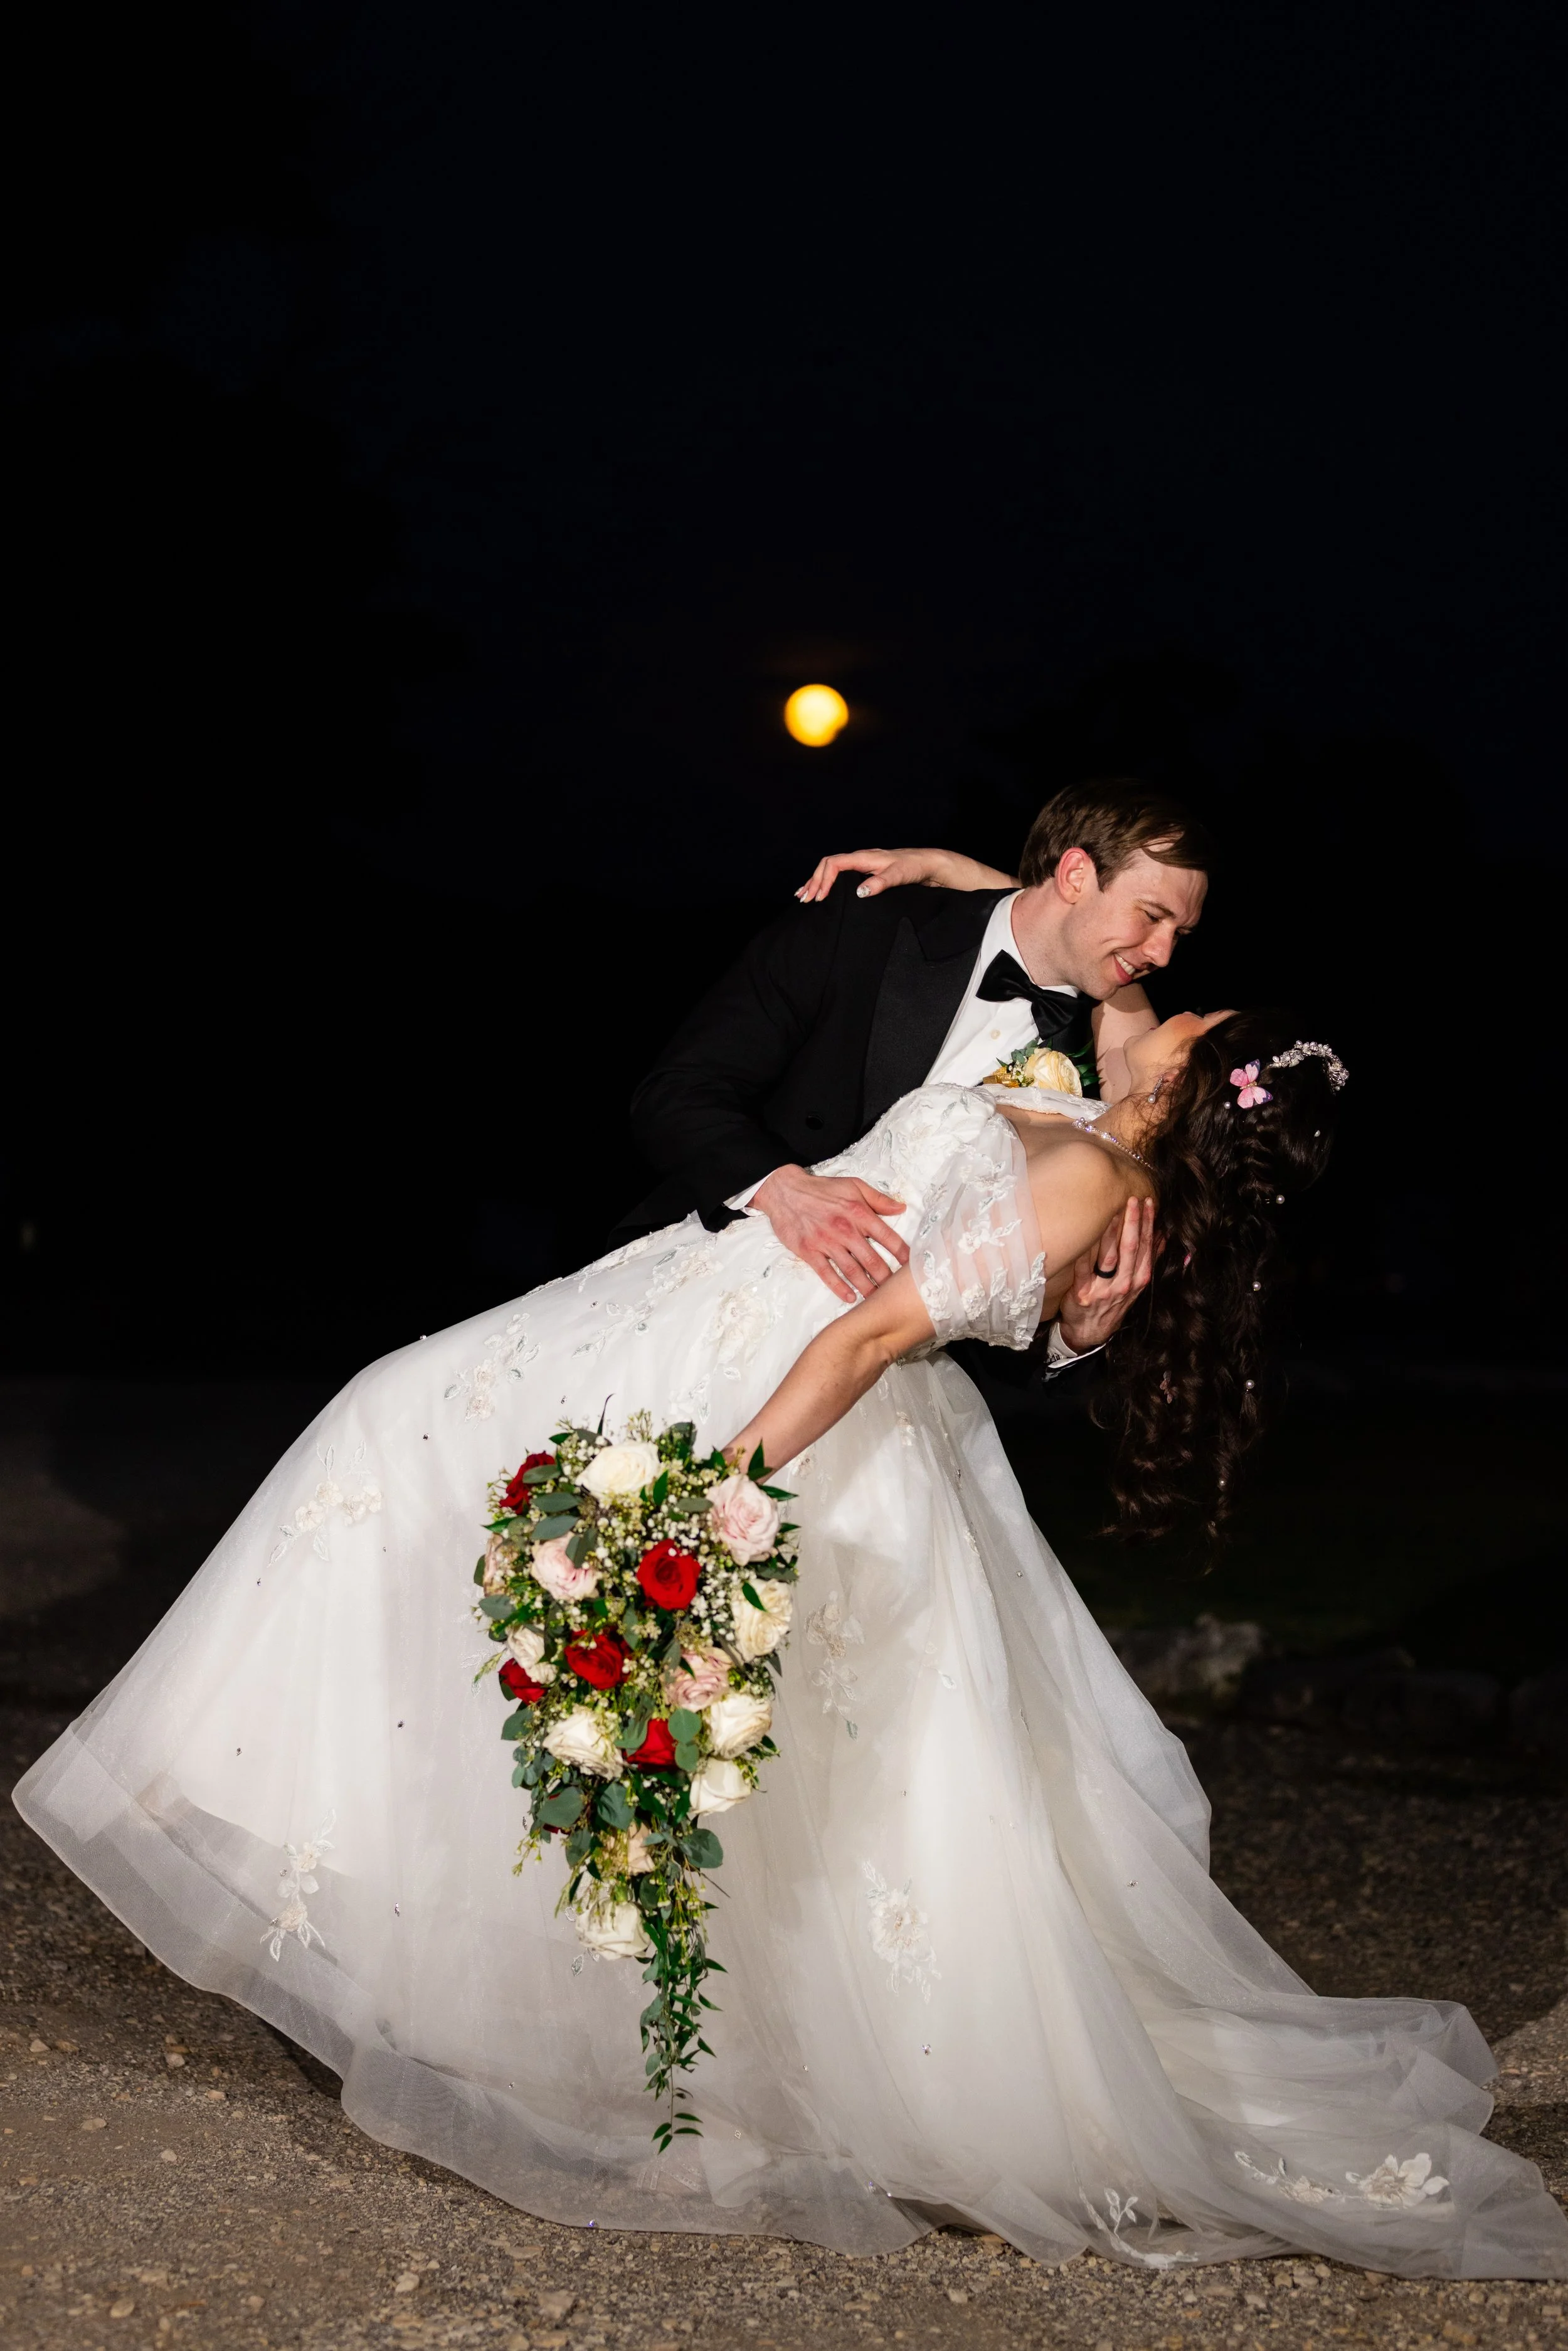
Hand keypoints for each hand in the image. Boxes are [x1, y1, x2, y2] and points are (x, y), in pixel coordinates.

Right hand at [750, 1165, 908, 1303]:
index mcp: (859, 1213)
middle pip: (872, 1260)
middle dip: (887, 1278)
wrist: (784, 1191)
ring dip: (867, 1287)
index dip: (902, 1254)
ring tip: (878, 1300)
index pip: (887, 1238)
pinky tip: (850, 1297)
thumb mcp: (853, 1185)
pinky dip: (839, 1288)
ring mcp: (826, 1242)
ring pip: (852, 1270)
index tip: (911, 1267)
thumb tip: (901, 1208)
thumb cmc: (820, 1189)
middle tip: (896, 1292)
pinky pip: (827, 1274)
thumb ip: (878, 1199)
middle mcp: (845, 1229)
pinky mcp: (809, 1252)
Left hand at [795, 847, 1016, 903]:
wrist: (940, 867)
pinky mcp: (902, 868)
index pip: (831, 864)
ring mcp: (883, 861)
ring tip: (819, 896)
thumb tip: (845, 905)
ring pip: (849, 861)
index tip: (806, 899)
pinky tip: (865, 892)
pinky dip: (875, 882)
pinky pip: (887, 873)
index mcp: (863, 862)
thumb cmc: (910, 879)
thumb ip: (865, 890)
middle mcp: (869, 858)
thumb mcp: (882, 887)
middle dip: (816, 880)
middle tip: (806, 900)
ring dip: (830, 877)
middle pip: (833, 861)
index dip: (816, 880)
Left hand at [1057, 1196, 1156, 1354]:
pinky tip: (1086, 1234)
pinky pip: (1083, 1268)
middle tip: (1133, 1199)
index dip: (1148, 1224)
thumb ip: (1147, 1261)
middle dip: (1134, 1222)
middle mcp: (1124, 1285)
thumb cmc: (1112, 1303)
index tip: (1148, 1203)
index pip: (1146, 1247)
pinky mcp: (1082, 1294)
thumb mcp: (1134, 1286)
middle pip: (1131, 1249)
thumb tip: (1161, 1236)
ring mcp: (1103, 1290)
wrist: (1089, 1332)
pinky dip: (1085, 1252)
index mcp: (1138, 1280)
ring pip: (1109, 1256)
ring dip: (1112, 1232)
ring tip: (1113, 1211)